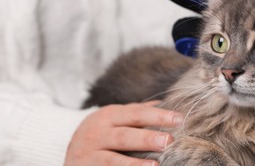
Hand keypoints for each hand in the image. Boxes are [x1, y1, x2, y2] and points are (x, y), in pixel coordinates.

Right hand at [64, 101, 182, 165]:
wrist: (68, 152)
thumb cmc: (100, 132)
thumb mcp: (114, 118)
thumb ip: (136, 111)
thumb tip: (165, 103)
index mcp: (108, 115)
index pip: (136, 113)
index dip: (158, 116)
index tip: (179, 119)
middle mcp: (97, 133)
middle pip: (125, 135)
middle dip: (147, 138)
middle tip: (170, 141)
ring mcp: (89, 154)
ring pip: (113, 159)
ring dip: (135, 162)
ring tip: (155, 164)